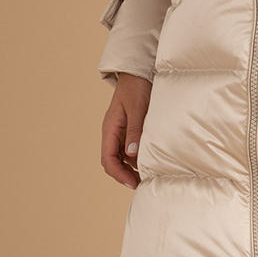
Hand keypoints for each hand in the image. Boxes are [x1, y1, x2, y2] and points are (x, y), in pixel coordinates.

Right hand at [101, 73, 152, 189]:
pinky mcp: (130, 130)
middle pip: (113, 161)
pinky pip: (130, 149)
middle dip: (124, 175)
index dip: (119, 174)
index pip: (108, 159)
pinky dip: (138, 158)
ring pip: (122, 157)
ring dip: (132, 168)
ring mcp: (121, 132)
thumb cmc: (136, 87)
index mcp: (110, 129)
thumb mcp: (137, 109)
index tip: (133, 183)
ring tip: (147, 175)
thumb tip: (131, 154)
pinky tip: (149, 161)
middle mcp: (113, 133)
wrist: (138, 72)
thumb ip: (134, 131)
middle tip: (142, 183)